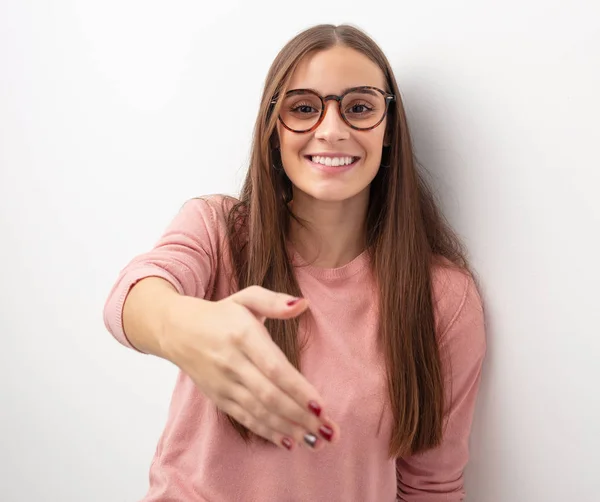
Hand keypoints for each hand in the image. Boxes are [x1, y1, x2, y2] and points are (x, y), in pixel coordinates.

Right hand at [162, 285, 338, 450]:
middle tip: (328, 431)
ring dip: (288, 429)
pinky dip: (267, 431)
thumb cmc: (221, 314)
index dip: (297, 389)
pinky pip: (245, 418)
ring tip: (315, 441)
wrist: (177, 330)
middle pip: (269, 395)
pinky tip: (288, 441)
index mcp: (243, 336)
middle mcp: (232, 363)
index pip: (274, 368)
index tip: (321, 406)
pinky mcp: (219, 397)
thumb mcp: (246, 298)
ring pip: (259, 411)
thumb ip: (274, 302)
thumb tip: (303, 304)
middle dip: (300, 416)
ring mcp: (224, 383)